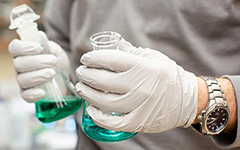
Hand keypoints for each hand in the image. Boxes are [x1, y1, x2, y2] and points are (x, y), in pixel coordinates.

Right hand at [8, 31, 69, 102]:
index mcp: (24, 53)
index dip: (23, 47)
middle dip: (37, 62)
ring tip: (52, 73)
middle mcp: (20, 67)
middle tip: (53, 61)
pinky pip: (25, 96)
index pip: (14, 48)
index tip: (38, 48)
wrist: (65, 78)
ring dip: (38, 76)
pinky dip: (33, 94)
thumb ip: (47, 44)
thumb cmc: (56, 61)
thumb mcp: (55, 50)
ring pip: (23, 80)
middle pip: (19, 64)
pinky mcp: (29, 94)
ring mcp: (23, 81)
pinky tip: (42, 92)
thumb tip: (39, 35)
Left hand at [75, 39, 197, 132]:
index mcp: (144, 67)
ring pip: (105, 102)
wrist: (187, 100)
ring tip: (82, 88)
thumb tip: (112, 44)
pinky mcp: (139, 122)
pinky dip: (99, 117)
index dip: (94, 58)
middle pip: (104, 81)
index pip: (111, 60)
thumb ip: (131, 51)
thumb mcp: (152, 58)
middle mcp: (141, 86)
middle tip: (81, 73)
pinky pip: (114, 123)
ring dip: (88, 94)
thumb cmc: (168, 76)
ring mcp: (140, 106)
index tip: (85, 59)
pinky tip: (91, 109)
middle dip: (87, 75)